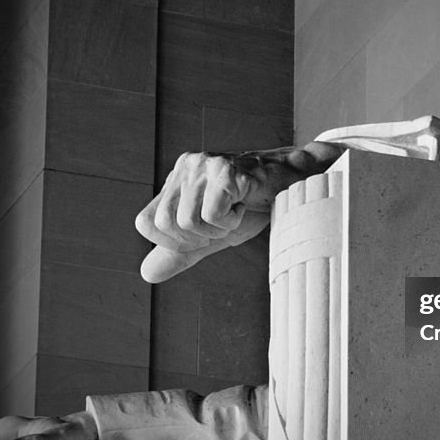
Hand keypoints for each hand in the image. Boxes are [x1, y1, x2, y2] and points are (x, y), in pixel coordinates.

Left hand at [135, 152, 276, 282]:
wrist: (294, 188)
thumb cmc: (254, 208)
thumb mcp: (211, 235)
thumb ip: (180, 253)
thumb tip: (146, 274)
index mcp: (176, 180)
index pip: (145, 222)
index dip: (171, 242)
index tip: (202, 235)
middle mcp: (185, 167)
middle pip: (163, 224)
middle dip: (196, 238)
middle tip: (222, 225)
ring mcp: (203, 165)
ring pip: (187, 221)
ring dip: (216, 230)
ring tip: (234, 213)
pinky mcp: (224, 170)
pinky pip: (211, 214)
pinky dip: (231, 222)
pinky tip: (243, 206)